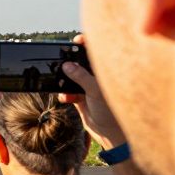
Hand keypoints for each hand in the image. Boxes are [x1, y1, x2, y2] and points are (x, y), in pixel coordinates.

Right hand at [57, 35, 125, 150]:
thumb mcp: (96, 91)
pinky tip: (65, 98)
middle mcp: (98, 78)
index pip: (99, 52)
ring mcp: (89, 88)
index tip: (77, 41)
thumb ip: (81, 76)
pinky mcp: (80, 98)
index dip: (88, 44)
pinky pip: (67, 91)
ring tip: (61, 83)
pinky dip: (64, 93)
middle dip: (70, 62)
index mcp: (108, 72)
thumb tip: (67, 65)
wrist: (110, 134)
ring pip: (72, 77)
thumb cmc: (112, 111)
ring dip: (64, 80)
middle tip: (61, 60)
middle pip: (81, 63)